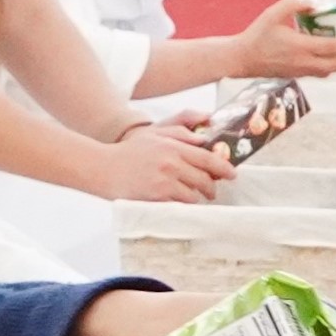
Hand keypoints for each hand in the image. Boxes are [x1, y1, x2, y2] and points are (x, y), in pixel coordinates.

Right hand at [90, 120, 234, 202]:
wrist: (104, 167)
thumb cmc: (129, 151)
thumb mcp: (155, 133)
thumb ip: (181, 131)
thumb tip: (204, 139)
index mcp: (173, 146)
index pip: (208, 158)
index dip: (224, 168)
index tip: (231, 174)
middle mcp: (172, 163)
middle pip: (204, 179)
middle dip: (211, 187)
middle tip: (211, 190)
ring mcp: (164, 181)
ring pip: (194, 194)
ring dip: (197, 197)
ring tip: (193, 196)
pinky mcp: (157, 196)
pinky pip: (180, 204)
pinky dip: (183, 204)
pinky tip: (179, 202)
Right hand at [225, 0, 335, 82]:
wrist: (241, 59)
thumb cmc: (256, 36)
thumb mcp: (274, 13)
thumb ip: (296, 3)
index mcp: (300, 46)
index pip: (332, 47)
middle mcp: (303, 62)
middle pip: (335, 65)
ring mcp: (299, 71)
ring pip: (328, 71)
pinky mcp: (295, 75)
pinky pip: (318, 73)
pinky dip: (328, 67)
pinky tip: (329, 59)